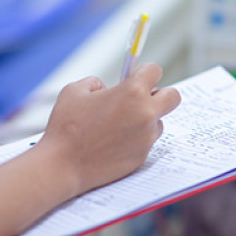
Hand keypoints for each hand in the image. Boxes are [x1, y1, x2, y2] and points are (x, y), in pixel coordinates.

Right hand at [35, 62, 180, 196]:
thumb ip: (96, 83)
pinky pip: (146, 141)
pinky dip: (136, 139)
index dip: (144, 72)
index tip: (136, 77)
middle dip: (160, 94)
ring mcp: (146, 137)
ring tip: (119, 124)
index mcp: (131, 92)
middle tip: (141, 98)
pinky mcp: (142, 156)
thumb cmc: (65, 126)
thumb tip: (107, 88)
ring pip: (159, 122)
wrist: (62, 165)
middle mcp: (145, 114)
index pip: (154, 71)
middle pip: (173, 97)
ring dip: (146, 119)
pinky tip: (114, 141)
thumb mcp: (75, 91)